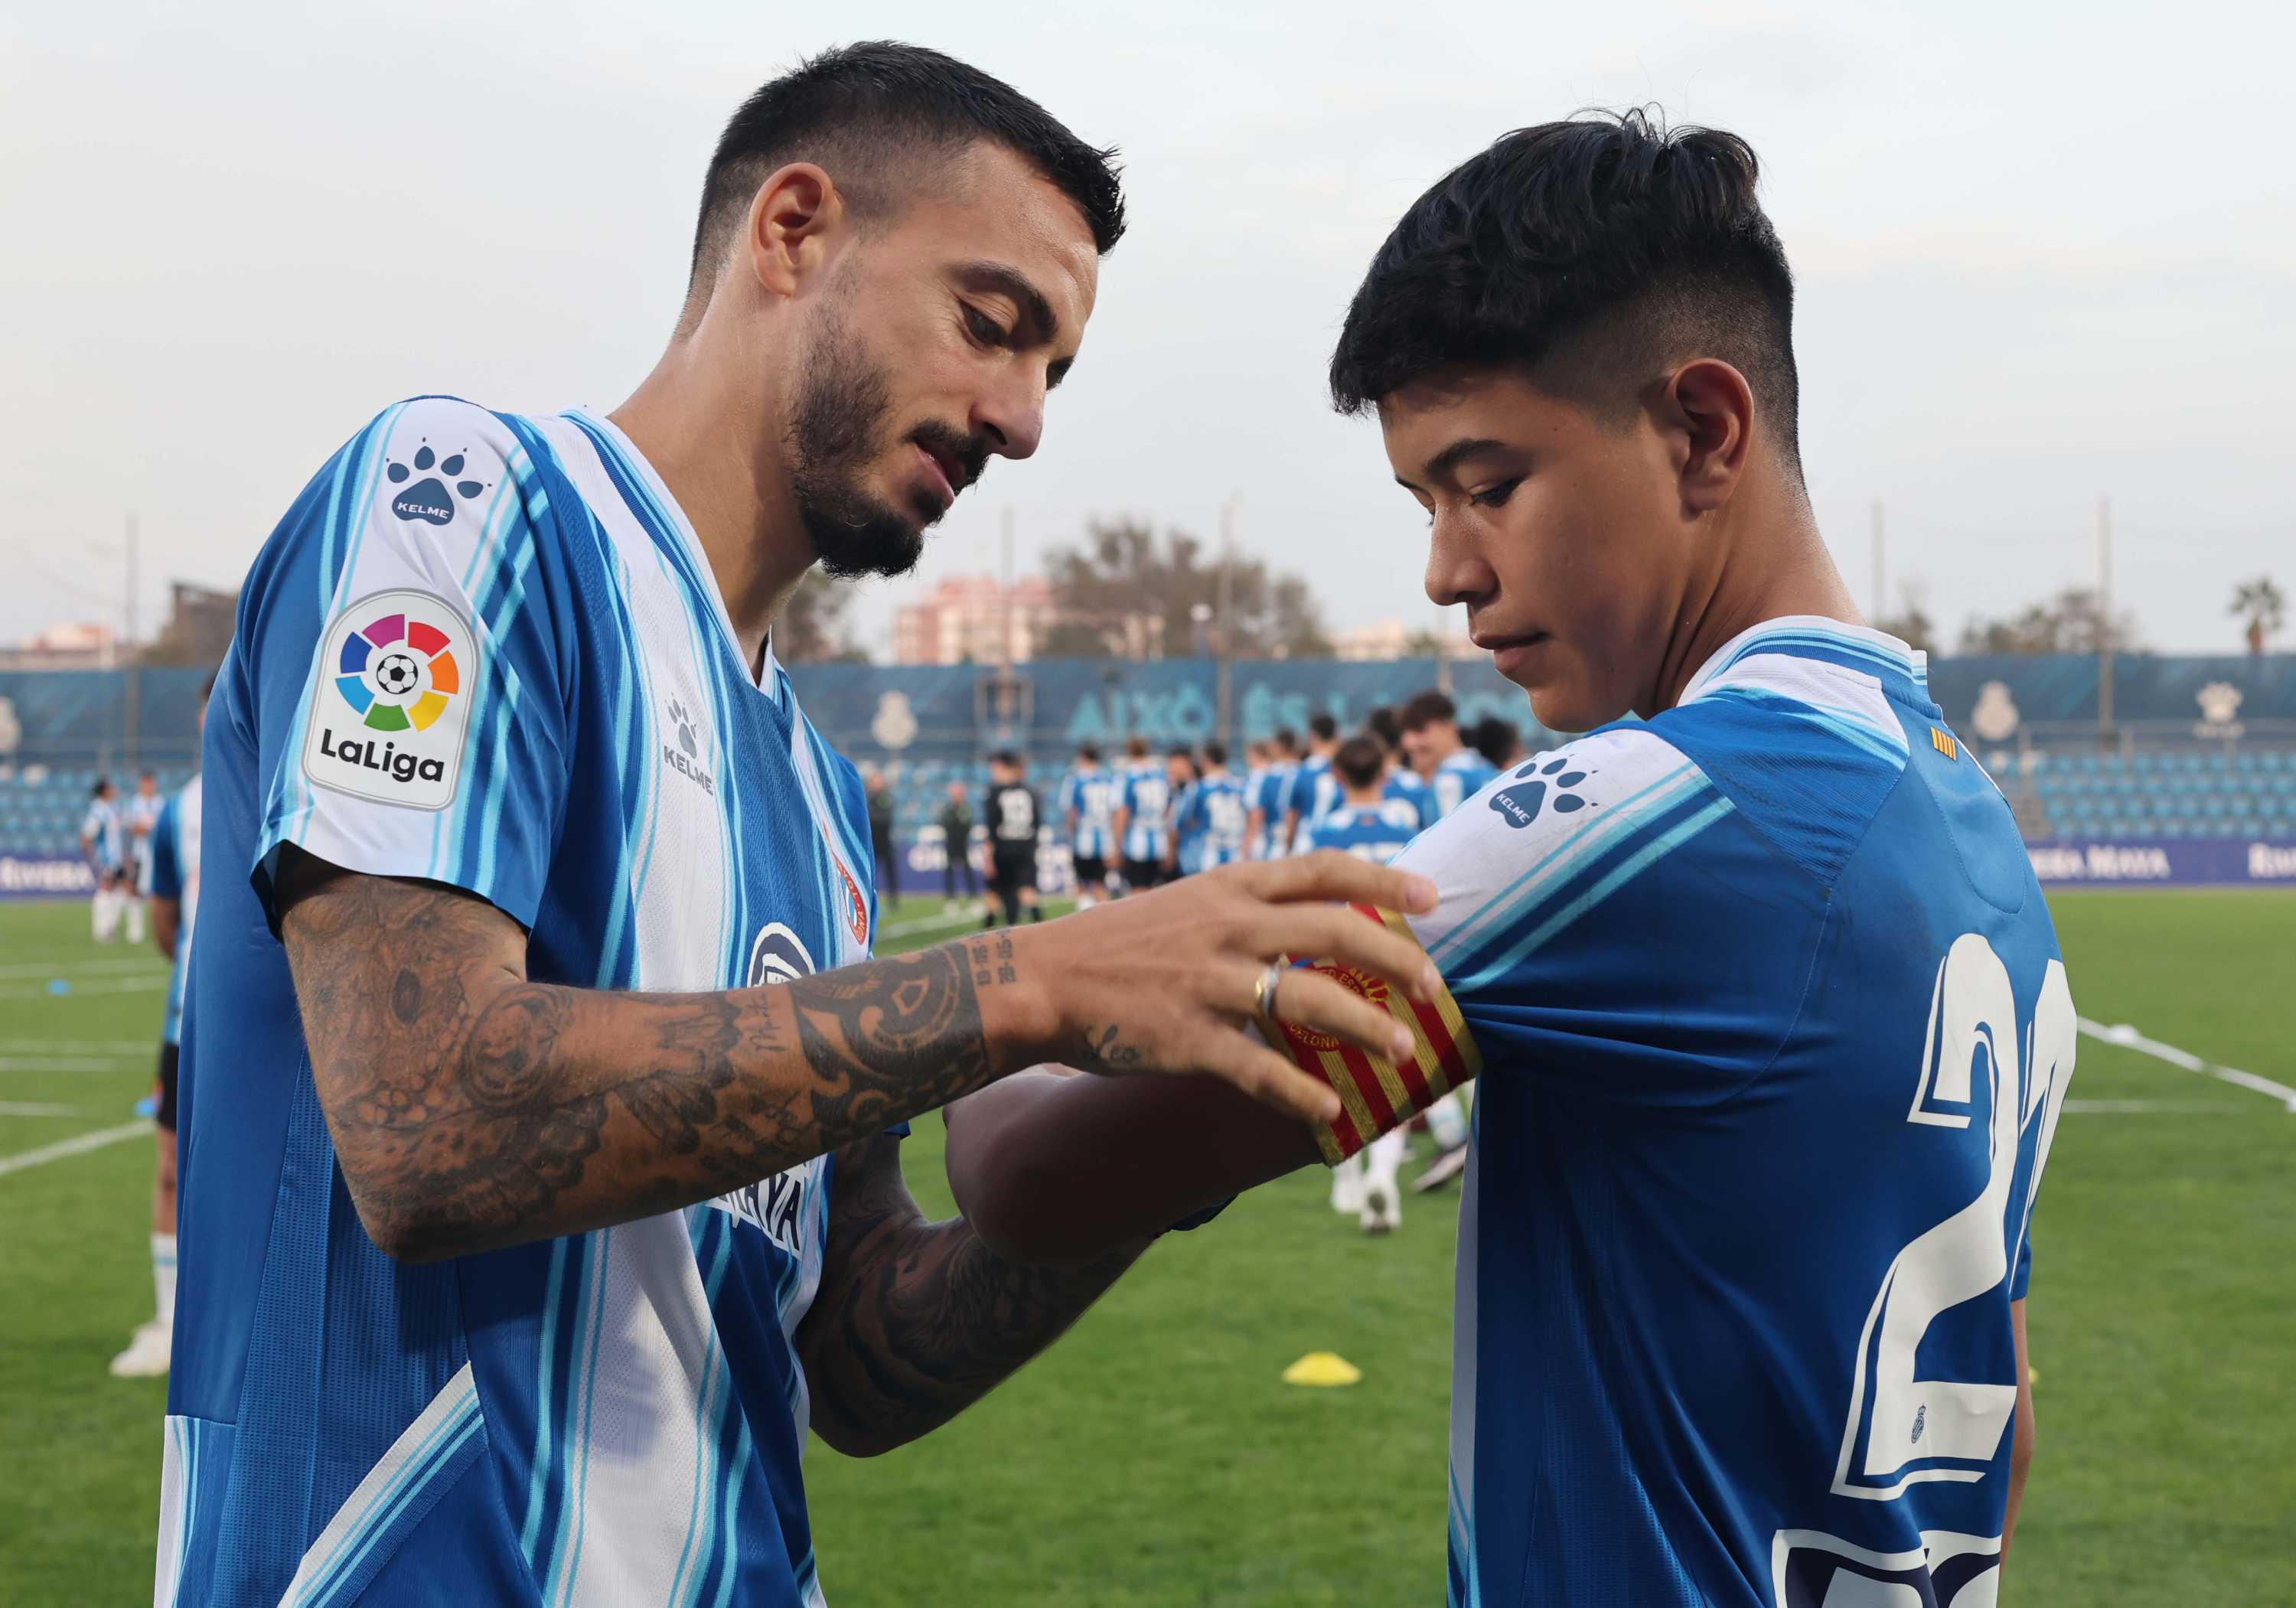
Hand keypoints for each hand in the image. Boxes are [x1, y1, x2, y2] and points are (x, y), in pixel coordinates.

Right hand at [998, 852, 1439, 1123]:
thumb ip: (1245, 908)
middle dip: (1395, 959)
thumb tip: (1314, 919)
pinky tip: (1330, 1113)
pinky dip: (1299, 1094)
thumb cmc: (1117, 945)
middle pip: (1334, 930)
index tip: (1431, 898)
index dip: (1383, 880)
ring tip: (1404, 1050)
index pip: (1321, 868)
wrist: (1040, 980)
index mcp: (1229, 886)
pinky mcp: (1187, 1039)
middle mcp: (1226, 926)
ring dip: (1367, 1026)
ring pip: (1309, 1000)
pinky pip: (1258, 1070)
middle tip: (1434, 988)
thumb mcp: (1186, 904)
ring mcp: (1208, 983)